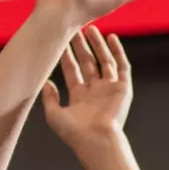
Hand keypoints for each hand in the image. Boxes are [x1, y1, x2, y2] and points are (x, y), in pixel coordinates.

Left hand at [42, 27, 132, 150]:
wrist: (97, 141)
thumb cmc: (75, 133)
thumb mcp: (53, 115)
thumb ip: (49, 97)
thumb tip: (45, 82)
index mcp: (79, 97)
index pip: (72, 71)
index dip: (67, 56)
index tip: (60, 40)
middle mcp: (95, 91)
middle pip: (88, 63)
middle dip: (81, 47)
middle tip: (75, 29)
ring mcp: (110, 89)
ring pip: (104, 61)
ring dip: (98, 45)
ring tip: (91, 28)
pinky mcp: (123, 88)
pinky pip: (122, 66)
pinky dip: (118, 51)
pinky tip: (112, 38)